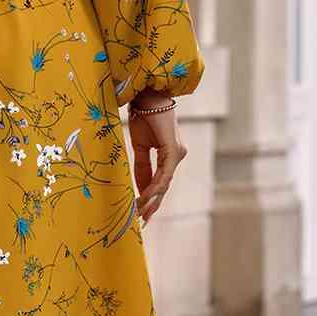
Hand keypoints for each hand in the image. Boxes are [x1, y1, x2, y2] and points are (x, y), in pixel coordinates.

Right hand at [128, 102, 186, 223]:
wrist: (147, 94)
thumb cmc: (143, 114)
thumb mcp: (139, 145)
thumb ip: (141, 166)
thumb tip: (140, 187)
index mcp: (169, 154)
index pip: (160, 181)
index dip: (150, 197)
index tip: (140, 211)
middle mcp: (177, 155)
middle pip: (164, 186)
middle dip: (153, 205)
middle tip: (143, 221)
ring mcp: (177, 154)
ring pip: (165, 184)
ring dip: (152, 200)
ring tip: (141, 214)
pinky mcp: (173, 151)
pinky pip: (164, 175)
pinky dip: (154, 187)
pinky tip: (145, 197)